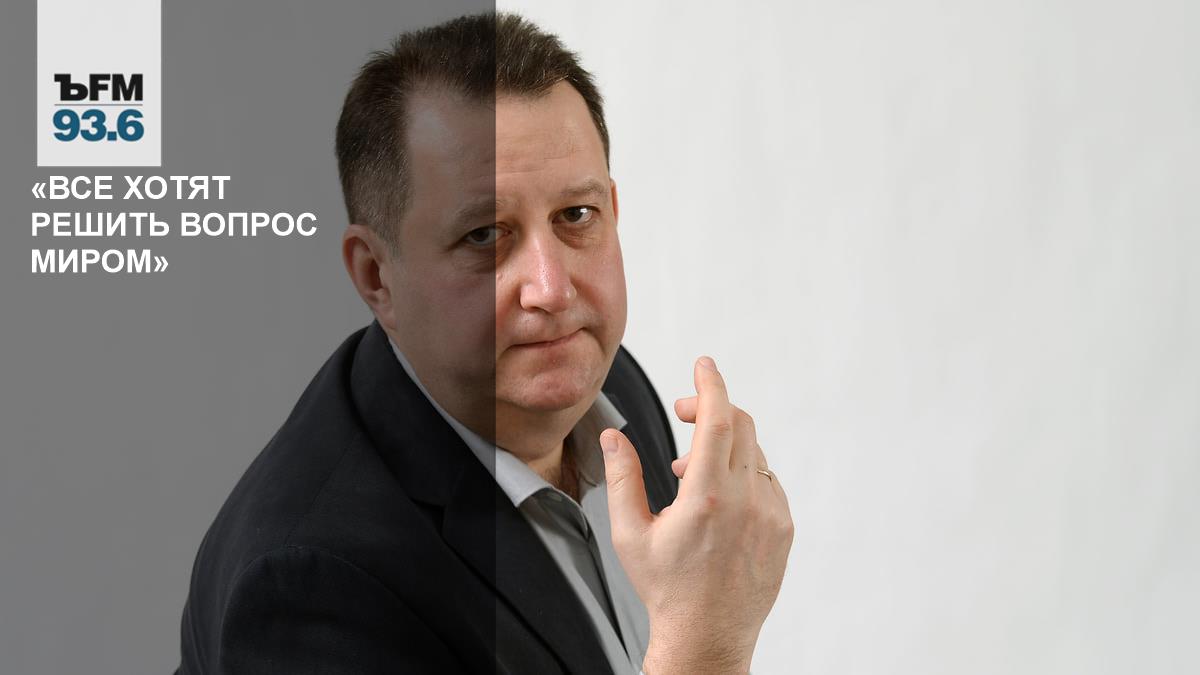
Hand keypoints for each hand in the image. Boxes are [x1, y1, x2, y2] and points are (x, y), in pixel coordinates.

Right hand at [600, 356, 793, 674]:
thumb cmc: (667, 589)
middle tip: (684, 414)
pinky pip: (768, 481)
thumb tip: (613, 436)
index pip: (718, 419)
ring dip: (724, 447)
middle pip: (741, 426)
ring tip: (690, 474)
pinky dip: (744, 474)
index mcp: (708, 497)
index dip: (710, 385)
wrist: (707, 636)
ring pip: (754, 454)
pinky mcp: (784, 529)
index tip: (703, 365)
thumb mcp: (631, 533)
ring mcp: (771, 514)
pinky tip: (719, 499)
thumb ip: (622, 477)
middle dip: (711, 409)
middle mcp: (747, 501)